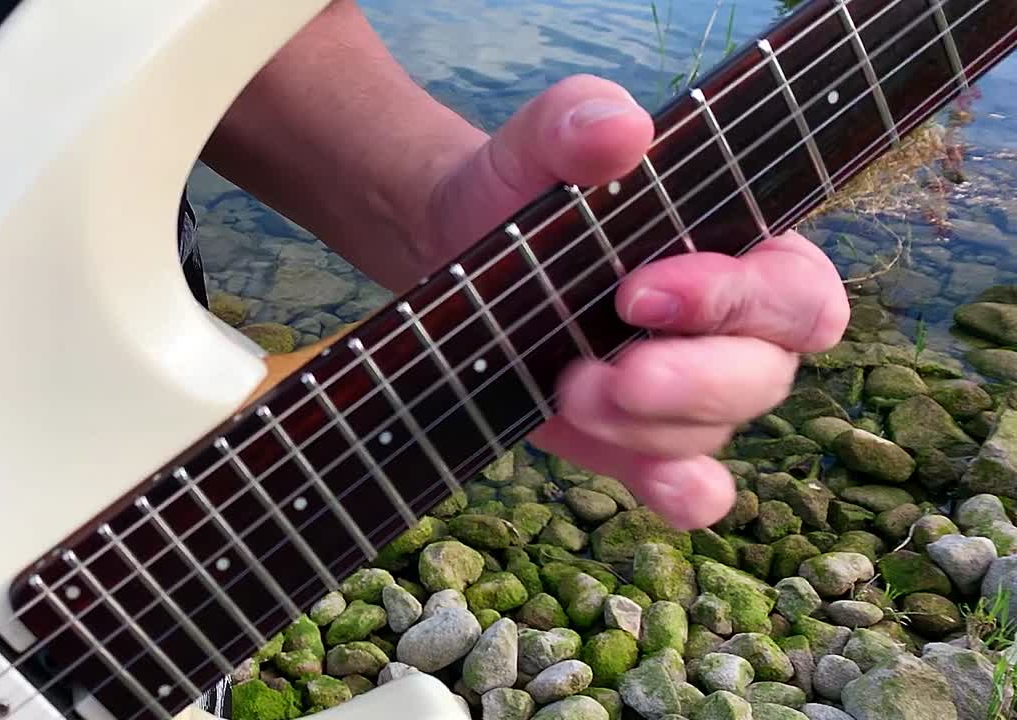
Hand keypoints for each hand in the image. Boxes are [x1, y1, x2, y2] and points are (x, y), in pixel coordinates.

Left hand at [418, 75, 849, 530]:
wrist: (454, 249)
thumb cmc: (523, 190)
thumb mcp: (538, 143)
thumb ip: (578, 120)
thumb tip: (622, 130)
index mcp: (742, 250)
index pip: (794, 289)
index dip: (736, 300)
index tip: (636, 293)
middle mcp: (733, 331)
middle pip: (764, 375)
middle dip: (689, 381)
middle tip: (611, 373)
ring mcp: (688, 396)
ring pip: (711, 433)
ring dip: (643, 427)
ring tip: (566, 390)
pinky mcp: (637, 444)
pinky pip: (693, 488)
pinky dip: (685, 495)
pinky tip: (661, 486)